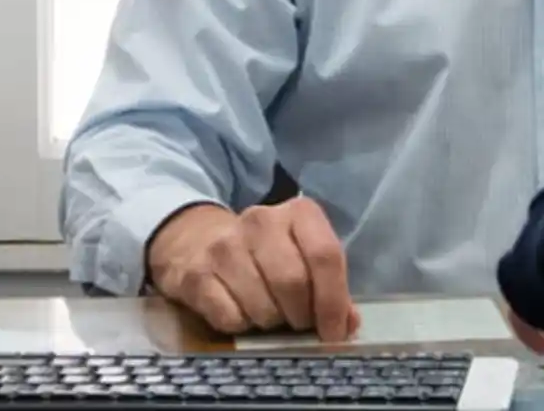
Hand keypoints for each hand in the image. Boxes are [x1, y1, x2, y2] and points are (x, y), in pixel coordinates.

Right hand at [146, 198, 360, 341]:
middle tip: (300, 323)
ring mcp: (224, 247)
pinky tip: (243, 313)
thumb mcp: (303, 253)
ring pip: (262, 305)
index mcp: (299, 212)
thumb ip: (330, 284)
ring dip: (273, 322)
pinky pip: (230, 318)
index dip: (334, 301)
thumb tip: (348, 324)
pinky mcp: (196, 275)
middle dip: (302, 315)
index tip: (335, 331)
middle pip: (293, 281)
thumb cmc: (266, 252)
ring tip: (272, 315)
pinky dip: (243, 326)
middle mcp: (261, 222)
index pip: (325, 255)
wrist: (197, 240)